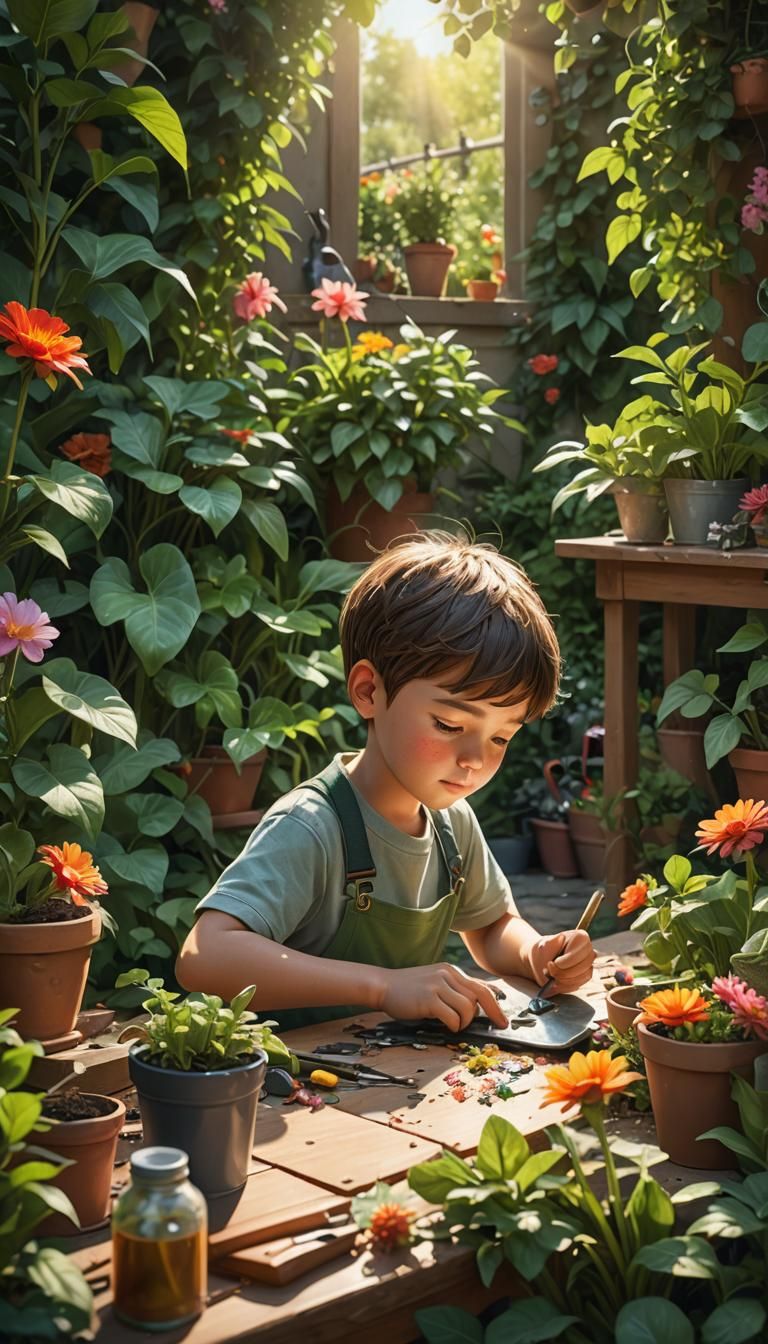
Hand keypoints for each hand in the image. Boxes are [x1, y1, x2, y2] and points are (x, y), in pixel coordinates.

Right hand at [377, 963, 507, 1033]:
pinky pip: (452, 1016)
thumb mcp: (434, 982)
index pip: (481, 986)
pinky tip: (447, 1026)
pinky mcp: (429, 998)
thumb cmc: (408, 989)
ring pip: (468, 1007)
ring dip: (466, 1021)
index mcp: (450, 971)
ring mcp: (438, 985)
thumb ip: (452, 989)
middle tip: (498, 1026)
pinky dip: (454, 1025)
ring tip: (457, 1025)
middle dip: (493, 1012)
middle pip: (480, 995)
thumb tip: (474, 1005)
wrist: (383, 985)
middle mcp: (447, 974)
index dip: (496, 1003)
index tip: (503, 1018)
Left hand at [525, 929, 593, 994]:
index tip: (553, 963)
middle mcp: (588, 950)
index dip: (567, 961)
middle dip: (563, 973)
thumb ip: (550, 943)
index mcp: (581, 937)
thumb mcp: (543, 946)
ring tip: (550, 974)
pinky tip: (555, 979)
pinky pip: (578, 984)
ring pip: (581, 977)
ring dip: (562, 980)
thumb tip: (560, 938)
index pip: (581, 952)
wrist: (543, 962)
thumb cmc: (544, 951)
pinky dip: (564, 985)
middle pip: (582, 966)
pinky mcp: (585, 976)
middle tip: (548, 971)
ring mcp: (588, 964)